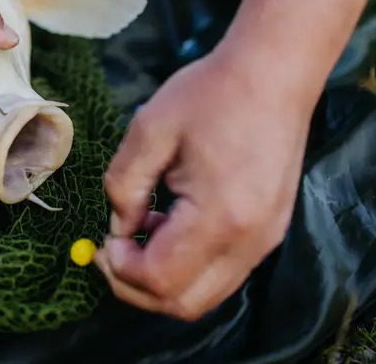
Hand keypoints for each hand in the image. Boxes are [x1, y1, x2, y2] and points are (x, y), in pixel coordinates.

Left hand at [94, 42, 315, 320]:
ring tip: (142, 227)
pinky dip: (188, 263)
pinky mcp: (270, 231)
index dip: (121, 270)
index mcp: (219, 217)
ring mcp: (266, 240)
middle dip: (137, 287)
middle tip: (111, 250)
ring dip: (163, 276)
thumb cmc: (211, 93)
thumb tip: (119, 227)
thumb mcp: (149, 131)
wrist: (274, 73)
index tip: (101, 241)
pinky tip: (169, 220)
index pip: (160, 279)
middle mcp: (249, 241)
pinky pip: (223, 271)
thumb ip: (124, 186)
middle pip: (185, 303)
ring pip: (206, 294)